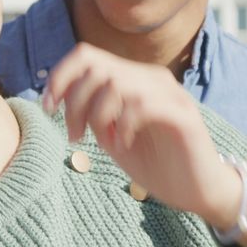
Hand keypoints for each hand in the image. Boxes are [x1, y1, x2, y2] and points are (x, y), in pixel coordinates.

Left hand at [42, 43, 241, 225]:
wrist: (199, 192)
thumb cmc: (155, 163)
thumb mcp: (112, 135)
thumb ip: (91, 113)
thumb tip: (58, 97)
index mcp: (133, 78)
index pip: (86, 55)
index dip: (60, 76)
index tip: (48, 108)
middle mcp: (152, 78)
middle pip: (96, 68)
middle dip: (75, 103)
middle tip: (75, 136)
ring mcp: (171, 94)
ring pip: (117, 83)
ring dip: (99, 115)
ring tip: (103, 143)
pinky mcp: (184, 116)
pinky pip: (143, 105)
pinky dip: (123, 125)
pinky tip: (122, 145)